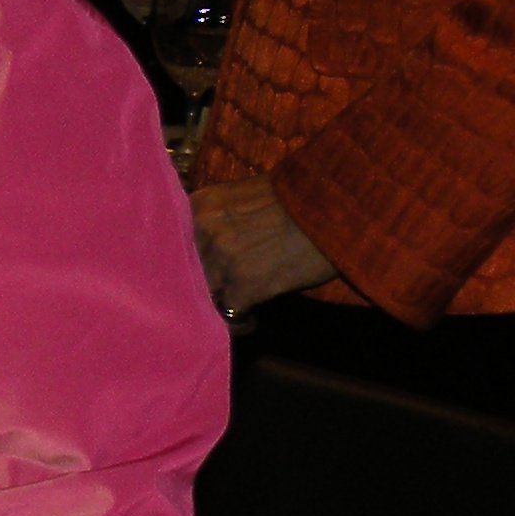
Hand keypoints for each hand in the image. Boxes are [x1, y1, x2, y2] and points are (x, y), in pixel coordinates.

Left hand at [193, 178, 335, 319]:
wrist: (343, 210)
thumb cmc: (302, 199)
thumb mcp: (247, 194)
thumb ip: (218, 217)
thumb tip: (201, 244)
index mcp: (200, 206)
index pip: (172, 244)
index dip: (181, 263)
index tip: (185, 275)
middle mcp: (204, 231)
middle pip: (186, 271)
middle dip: (201, 283)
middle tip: (219, 290)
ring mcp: (223, 259)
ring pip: (205, 293)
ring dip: (221, 300)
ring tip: (239, 302)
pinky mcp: (245, 285)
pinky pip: (229, 314)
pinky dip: (241, 321)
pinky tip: (251, 318)